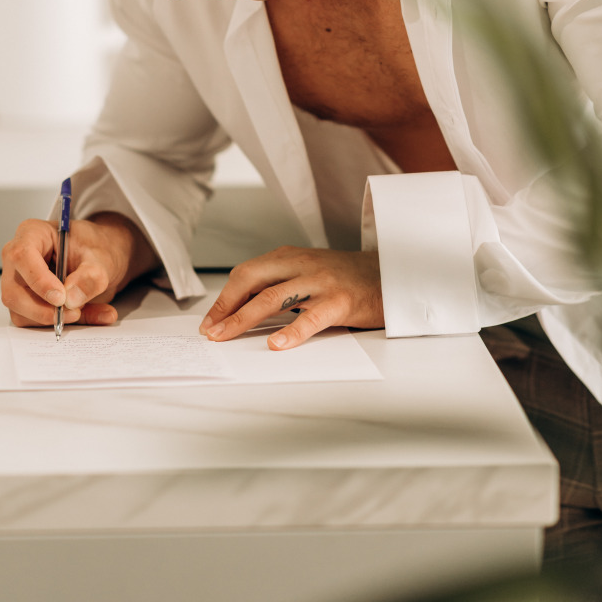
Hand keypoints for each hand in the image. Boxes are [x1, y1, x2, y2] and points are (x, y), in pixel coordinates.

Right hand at [0, 213, 157, 327]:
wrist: (101, 258)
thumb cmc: (95, 247)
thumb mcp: (102, 257)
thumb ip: (90, 276)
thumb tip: (71, 299)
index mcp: (32, 233)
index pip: (22, 256)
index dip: (38, 280)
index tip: (61, 298)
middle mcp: (19, 259)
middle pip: (14, 292)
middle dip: (43, 310)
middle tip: (74, 312)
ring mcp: (19, 283)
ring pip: (21, 313)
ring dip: (55, 319)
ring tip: (87, 310)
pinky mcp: (26, 303)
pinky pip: (34, 322)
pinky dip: (61, 323)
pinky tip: (86, 314)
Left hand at [199, 246, 382, 349]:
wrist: (390, 273)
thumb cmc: (345, 278)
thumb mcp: (308, 271)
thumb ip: (280, 283)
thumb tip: (242, 308)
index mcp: (290, 256)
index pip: (246, 273)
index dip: (225, 297)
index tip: (210, 320)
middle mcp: (301, 264)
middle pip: (252, 280)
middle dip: (226, 306)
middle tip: (211, 331)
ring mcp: (320, 281)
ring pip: (273, 297)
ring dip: (244, 318)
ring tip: (227, 336)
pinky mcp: (340, 301)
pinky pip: (310, 317)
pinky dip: (291, 332)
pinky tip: (276, 344)